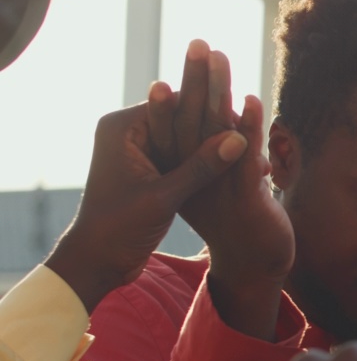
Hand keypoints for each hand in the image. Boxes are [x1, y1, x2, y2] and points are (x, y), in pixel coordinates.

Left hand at [44, 79, 247, 312]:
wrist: (98, 259)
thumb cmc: (120, 228)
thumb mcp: (164, 197)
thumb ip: (200, 166)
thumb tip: (239, 138)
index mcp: (123, 127)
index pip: (176, 101)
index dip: (212, 108)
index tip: (243, 121)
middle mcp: (129, 131)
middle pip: (184, 116)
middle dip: (219, 129)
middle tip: (253, 140)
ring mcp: (139, 149)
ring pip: (188, 137)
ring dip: (217, 146)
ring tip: (254, 158)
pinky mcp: (150, 167)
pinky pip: (185, 155)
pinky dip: (208, 162)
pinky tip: (238, 170)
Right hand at [153, 46, 294, 339]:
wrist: (257, 267)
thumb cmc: (239, 220)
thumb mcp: (219, 184)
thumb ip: (216, 154)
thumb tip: (225, 115)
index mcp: (182, 176)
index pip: (174, 127)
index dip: (176, 92)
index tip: (181, 59)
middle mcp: (194, 180)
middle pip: (191, 121)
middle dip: (195, 80)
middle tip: (199, 43)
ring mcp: (218, 190)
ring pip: (215, 134)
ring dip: (218, 93)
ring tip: (219, 57)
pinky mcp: (245, 201)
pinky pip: (244, 158)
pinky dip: (248, 127)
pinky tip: (252, 98)